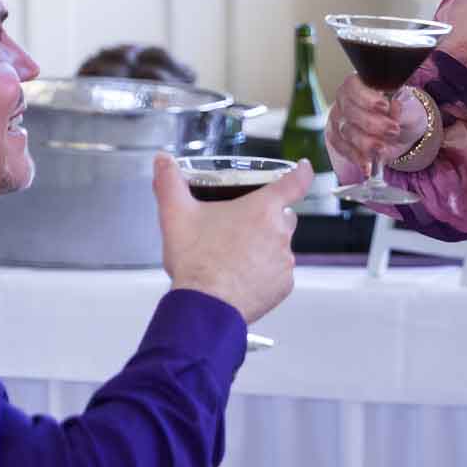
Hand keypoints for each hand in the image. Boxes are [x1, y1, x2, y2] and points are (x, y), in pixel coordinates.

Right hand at [152, 154, 313, 324]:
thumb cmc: (196, 261)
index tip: (303, 169)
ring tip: (233, 258)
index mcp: (262, 209)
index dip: (301, 173)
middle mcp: (280, 233)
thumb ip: (169, 183)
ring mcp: (284, 261)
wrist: (204, 306)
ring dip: (263, 248)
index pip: (295, 182)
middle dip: (267, 218)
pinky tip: (241, 277)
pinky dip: (263, 274)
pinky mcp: (283, 286)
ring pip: (279, 246)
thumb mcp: (176, 215)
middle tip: (239, 228)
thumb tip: (162, 160)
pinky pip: (277, 274)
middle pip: (283, 216)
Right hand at [326, 74, 426, 167]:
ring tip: (383, 148)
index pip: (354, 86)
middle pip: (350, 111)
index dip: (367, 97)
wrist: (401, 134)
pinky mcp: (337, 138)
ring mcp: (339, 119)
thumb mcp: (410, 109)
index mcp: (361, 83)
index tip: (384, 106)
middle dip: (372, 124)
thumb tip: (395, 106)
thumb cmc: (403, 114)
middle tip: (392, 131)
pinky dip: (356, 157)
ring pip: (346, 132)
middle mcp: (345, 99)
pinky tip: (367, 165)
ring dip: (365, 143)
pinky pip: (342, 148)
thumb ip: (403, 109)